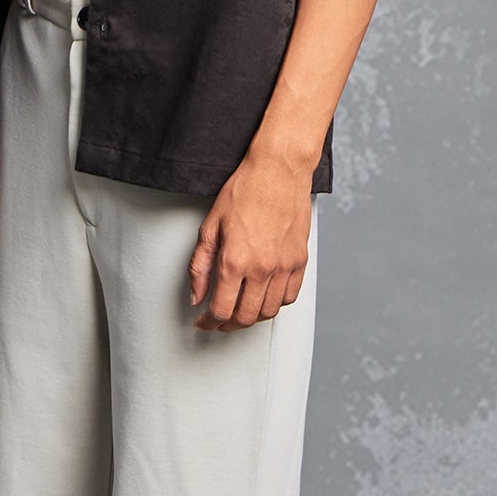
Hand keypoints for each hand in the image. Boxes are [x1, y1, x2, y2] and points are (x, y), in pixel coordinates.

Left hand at [188, 145, 310, 330]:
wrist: (278, 170)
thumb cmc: (245, 190)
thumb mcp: (210, 226)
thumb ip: (200, 265)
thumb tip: (196, 295)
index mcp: (234, 260)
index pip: (221, 310)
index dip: (209, 322)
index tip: (204, 321)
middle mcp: (261, 268)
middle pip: (245, 317)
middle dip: (228, 325)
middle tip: (220, 320)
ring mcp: (284, 266)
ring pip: (268, 311)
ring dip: (252, 317)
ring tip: (240, 310)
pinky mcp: (299, 260)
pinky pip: (289, 296)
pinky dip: (275, 304)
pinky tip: (264, 297)